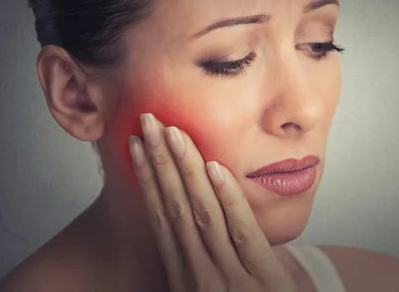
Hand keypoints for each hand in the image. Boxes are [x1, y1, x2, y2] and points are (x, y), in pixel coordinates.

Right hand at [128, 113, 296, 291]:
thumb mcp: (209, 289)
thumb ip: (197, 261)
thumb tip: (180, 219)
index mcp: (184, 275)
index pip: (161, 218)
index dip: (147, 180)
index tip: (135, 146)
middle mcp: (199, 274)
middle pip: (175, 208)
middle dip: (159, 162)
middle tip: (147, 122)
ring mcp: (229, 278)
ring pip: (201, 214)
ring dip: (185, 169)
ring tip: (171, 132)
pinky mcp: (263, 281)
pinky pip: (242, 233)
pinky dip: (227, 198)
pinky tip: (215, 167)